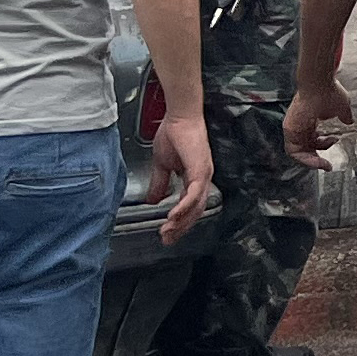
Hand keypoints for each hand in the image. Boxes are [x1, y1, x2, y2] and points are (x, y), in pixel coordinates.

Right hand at [149, 112, 215, 240]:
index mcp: (196, 178)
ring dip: (181, 222)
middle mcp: (203, 178)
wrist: (179, 115)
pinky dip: (183, 207)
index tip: (167, 233)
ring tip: (167, 231)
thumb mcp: (162, 164)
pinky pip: (193, 194)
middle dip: (180, 228)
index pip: (191, 206)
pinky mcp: (200, 169)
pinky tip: (172, 216)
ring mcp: (204, 174)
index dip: (179, 222)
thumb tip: (152, 199)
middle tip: (167, 239)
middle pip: (195, 211)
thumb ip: (159, 183)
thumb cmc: (173, 133)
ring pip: (196, 206)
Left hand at [285, 74, 354, 170]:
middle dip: (317, 158)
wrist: (320, 82)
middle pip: (304, 148)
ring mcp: (293, 127)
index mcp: (309, 120)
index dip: (323, 145)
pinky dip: (305, 159)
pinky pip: (293, 151)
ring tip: (325, 165)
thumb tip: (349, 121)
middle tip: (327, 165)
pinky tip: (319, 160)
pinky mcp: (290, 129)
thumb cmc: (329, 91)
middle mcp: (299, 125)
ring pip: (298, 153)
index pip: (312, 138)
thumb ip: (344, 116)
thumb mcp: (342, 108)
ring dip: (312, 161)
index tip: (336, 142)